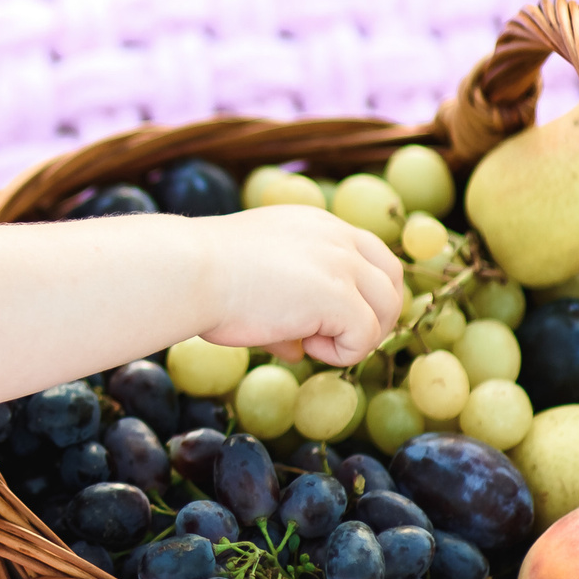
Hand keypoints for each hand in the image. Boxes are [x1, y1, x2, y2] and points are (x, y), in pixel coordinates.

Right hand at [195, 205, 401, 366]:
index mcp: (316, 224)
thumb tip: (297, 351)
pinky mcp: (340, 296)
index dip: (362, 292)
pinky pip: (365, 337)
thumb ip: (285, 309)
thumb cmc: (203, 276)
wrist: (187, 271)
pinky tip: (301, 345)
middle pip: (392, 280)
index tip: (332, 318)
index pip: (370, 255)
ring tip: (309, 342)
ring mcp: (342, 263)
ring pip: (386, 310)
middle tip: (333, 339)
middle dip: (374, 315)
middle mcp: (336, 236)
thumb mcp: (253, 281)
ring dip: (355, 336)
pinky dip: (340, 354)